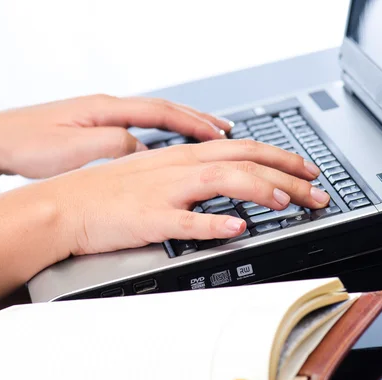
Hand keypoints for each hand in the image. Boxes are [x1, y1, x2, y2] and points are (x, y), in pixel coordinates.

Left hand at [0, 95, 231, 178]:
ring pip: (152, 118)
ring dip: (182, 126)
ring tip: (205, 136)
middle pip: (164, 109)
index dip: (194, 124)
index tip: (220, 134)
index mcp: (106, 109)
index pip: (162, 113)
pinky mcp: (93, 130)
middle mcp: (106, 108)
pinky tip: (165, 145)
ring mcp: (100, 117)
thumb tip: (144, 148)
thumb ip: (114, 145)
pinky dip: (161, 135)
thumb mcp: (74, 148)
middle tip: (225, 130)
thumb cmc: (26, 144)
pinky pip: (139, 129)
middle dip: (197, 120)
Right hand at [45, 139, 329, 255]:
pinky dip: (214, 224)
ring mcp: (165, 192)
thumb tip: (221, 176)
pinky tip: (237, 228)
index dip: (280, 157)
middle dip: (287, 174)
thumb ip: (189, 173)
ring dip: (260, 189)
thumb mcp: (154, 172)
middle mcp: (179, 168)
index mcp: (182, 156)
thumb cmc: (107, 192)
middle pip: (244, 162)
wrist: (65, 206)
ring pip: (222, 182)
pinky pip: (186, 221)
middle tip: (317, 189)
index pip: (243, 149)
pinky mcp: (150, 219)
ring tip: (288, 201)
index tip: (306, 169)